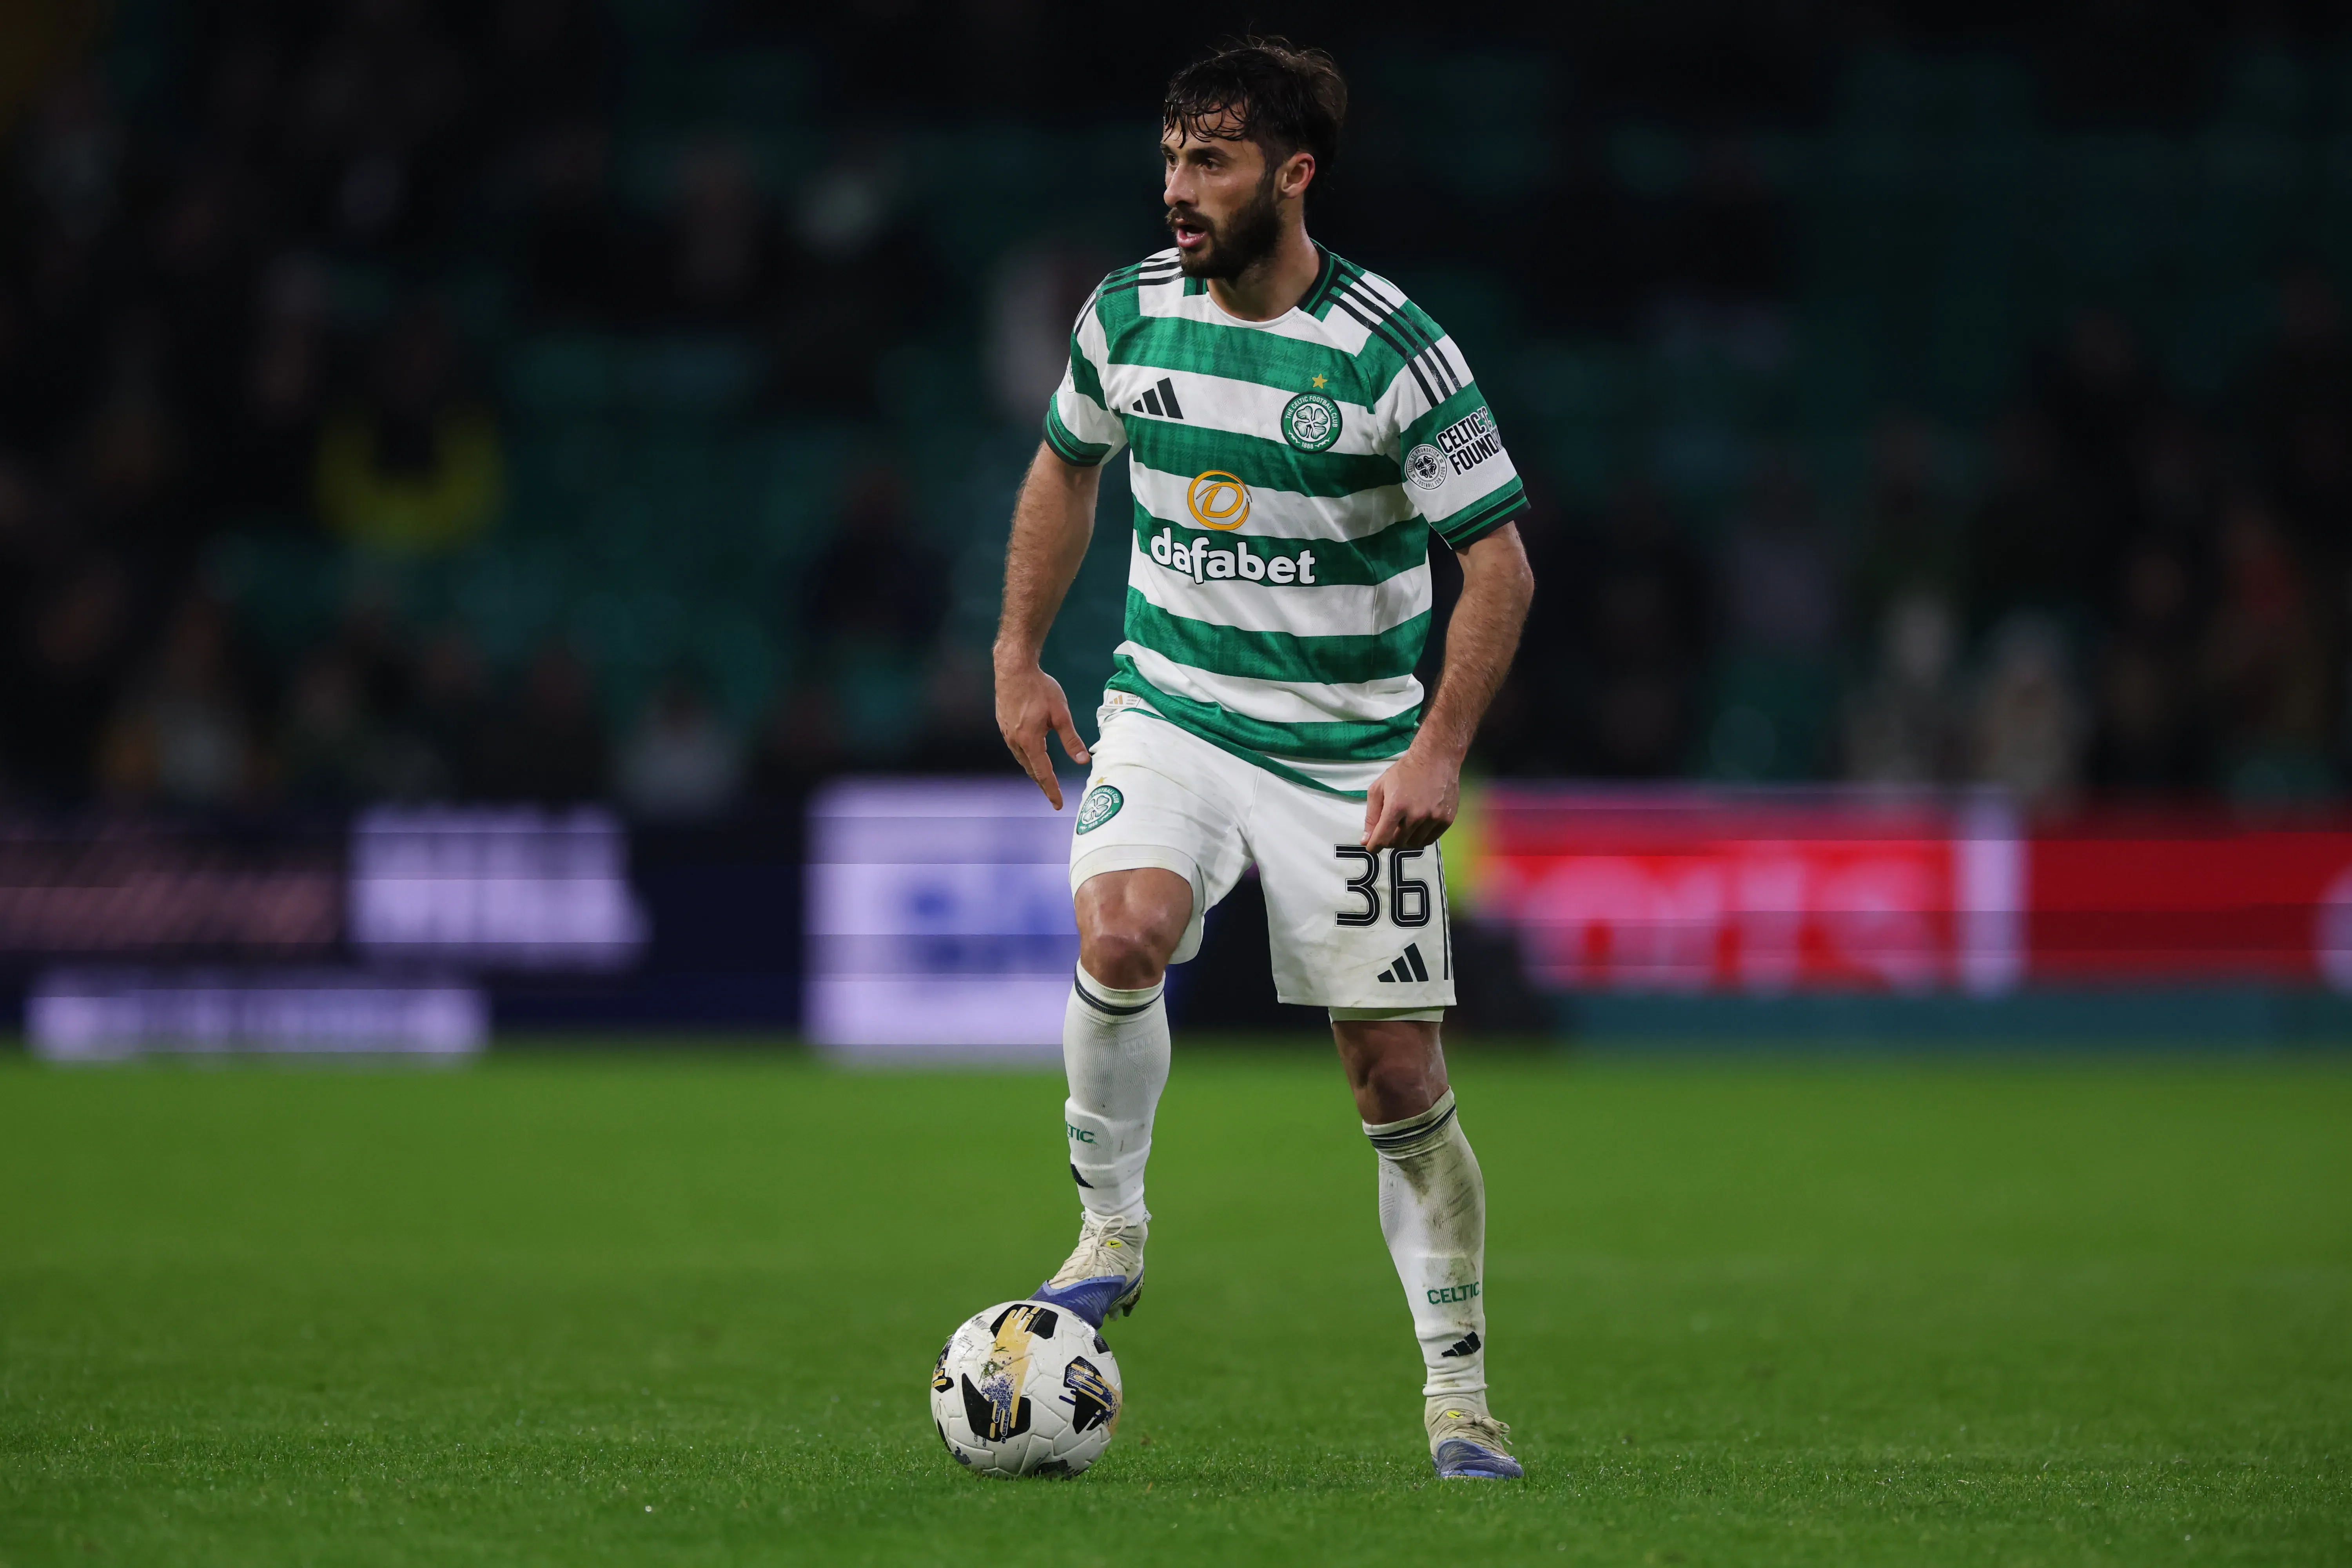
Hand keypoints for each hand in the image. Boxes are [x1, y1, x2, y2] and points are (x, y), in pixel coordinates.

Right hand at [995, 659, 1090, 808]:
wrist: (1013, 669)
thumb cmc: (1039, 689)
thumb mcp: (1061, 714)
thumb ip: (1071, 739)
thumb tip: (1083, 760)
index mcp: (1030, 741)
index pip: (1043, 773)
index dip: (1052, 790)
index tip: (1058, 804)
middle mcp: (1015, 741)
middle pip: (1031, 770)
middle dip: (1042, 784)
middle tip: (1053, 795)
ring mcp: (1006, 733)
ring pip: (1022, 760)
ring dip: (1034, 771)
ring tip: (1044, 779)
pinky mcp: (1003, 725)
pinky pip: (1016, 748)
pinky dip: (1026, 757)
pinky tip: (1031, 755)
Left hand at [1362, 746, 1459, 850]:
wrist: (1435, 758)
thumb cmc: (1403, 772)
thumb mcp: (1379, 788)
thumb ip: (1371, 815)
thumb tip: (1366, 840)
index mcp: (1396, 807)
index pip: (1382, 838)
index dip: (1374, 847)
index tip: (1372, 847)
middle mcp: (1416, 816)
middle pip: (1398, 843)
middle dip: (1389, 840)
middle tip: (1389, 831)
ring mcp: (1433, 819)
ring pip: (1414, 844)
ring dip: (1406, 839)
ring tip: (1404, 827)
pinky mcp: (1446, 820)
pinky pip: (1430, 840)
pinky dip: (1420, 837)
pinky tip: (1417, 827)